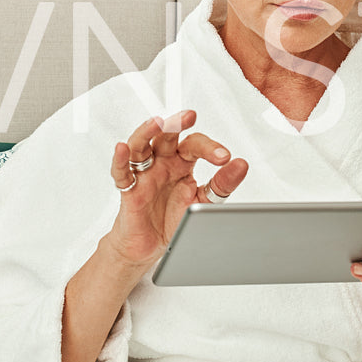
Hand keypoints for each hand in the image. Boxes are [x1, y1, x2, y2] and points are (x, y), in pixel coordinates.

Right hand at [104, 110, 247, 268]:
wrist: (150, 246)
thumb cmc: (173, 218)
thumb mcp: (203, 200)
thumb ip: (222, 184)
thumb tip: (242, 165)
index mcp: (181, 161)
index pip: (194, 144)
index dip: (210, 148)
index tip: (225, 158)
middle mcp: (161, 162)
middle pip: (167, 135)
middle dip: (177, 123)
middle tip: (190, 116)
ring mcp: (143, 173)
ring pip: (140, 145)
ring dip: (147, 131)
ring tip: (158, 123)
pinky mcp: (128, 189)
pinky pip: (121, 171)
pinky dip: (120, 160)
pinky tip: (122, 148)